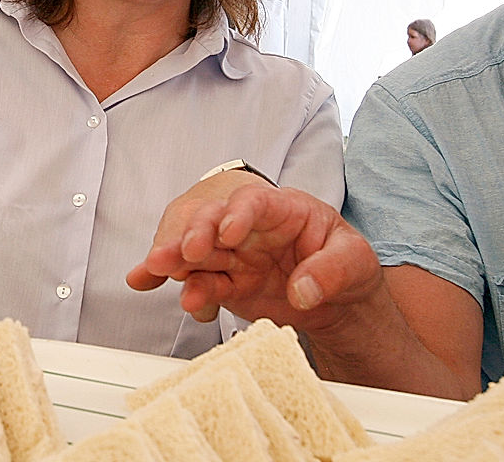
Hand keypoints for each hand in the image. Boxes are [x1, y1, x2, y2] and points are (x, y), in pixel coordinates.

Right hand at [126, 176, 382, 332]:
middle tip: (182, 254)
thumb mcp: (355, 261)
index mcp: (285, 209)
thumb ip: (331, 270)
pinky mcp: (229, 283)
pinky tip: (148, 284)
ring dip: (174, 259)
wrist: (342, 300)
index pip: (256, 201)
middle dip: (195, 233)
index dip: (238, 213)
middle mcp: (254, 228)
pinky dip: (180, 286)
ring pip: (199, 251)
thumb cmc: (349, 266)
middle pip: (216, 220)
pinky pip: (202, 284)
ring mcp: (238, 255)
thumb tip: (303, 290)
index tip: (228, 233)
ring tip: (152, 271)